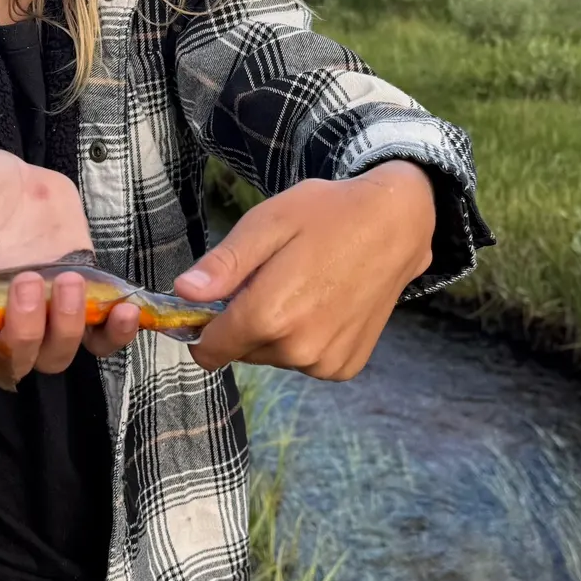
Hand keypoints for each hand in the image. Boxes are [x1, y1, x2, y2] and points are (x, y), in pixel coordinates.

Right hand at [0, 143, 139, 382]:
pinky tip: (130, 311)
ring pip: (58, 354)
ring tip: (69, 284)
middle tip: (26, 282)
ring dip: (67, 328)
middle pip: (14, 361)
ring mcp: (41, 318)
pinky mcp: (82, 304)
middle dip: (23, 332)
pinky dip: (119, 334)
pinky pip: (104, 338)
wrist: (11, 177)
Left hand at [174, 161, 436, 379]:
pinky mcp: (346, 366)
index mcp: (270, 315)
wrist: (397, 223)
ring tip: (304, 285)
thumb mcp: (267, 223)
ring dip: (276, 330)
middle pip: (242, 350)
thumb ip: (224, 264)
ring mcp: (325, 362)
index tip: (215, 300)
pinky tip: (325, 303)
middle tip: (273, 277)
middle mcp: (298, 348)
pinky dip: (306, 338)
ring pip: (273, 356)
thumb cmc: (328, 214)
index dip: (203, 325)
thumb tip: (183, 292)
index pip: (210, 348)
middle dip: (245, 320)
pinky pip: (305, 361)